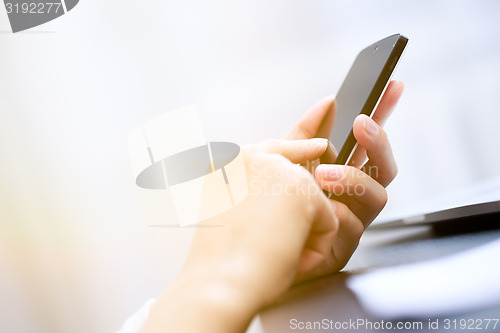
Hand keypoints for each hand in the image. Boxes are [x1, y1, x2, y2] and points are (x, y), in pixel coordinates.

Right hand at [142, 139, 337, 332]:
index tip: (320, 144)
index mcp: (229, 162)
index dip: (300, 149)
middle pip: (302, 170)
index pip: (274, 149)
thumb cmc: (220, 258)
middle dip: (306, 207)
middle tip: (288, 218)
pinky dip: (314, 248)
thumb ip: (255, 189)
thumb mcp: (229, 213)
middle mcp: (252, 155)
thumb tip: (294, 178)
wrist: (218, 282)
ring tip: (270, 250)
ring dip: (302, 232)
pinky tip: (286, 255)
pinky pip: (329, 222)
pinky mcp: (303, 189)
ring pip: (314, 203)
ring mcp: (278, 168)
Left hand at [285, 81, 403, 281]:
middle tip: (362, 125)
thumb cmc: (273, 203)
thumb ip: (306, 134)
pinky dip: (337, 213)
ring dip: (353, 180)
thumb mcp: (285, 161)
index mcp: (342, 169)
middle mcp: (352, 193)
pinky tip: (319, 209)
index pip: (369, 139)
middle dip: (378, 142)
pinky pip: (354, 226)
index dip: (384, 113)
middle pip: (385, 166)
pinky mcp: (344, 244)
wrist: (254, 246)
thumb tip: (327, 102)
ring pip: (377, 195)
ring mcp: (352, 218)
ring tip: (324, 174)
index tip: (393, 86)